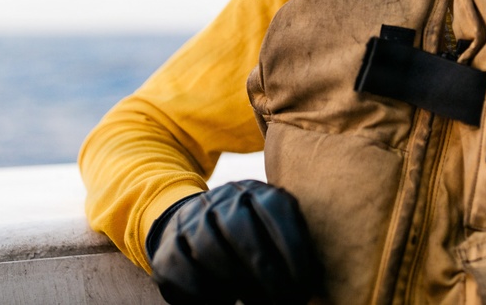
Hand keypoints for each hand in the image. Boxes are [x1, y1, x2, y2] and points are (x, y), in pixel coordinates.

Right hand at [146, 180, 323, 304]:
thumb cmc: (253, 236)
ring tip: (259, 304)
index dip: (293, 250)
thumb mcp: (275, 230)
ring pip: (211, 250)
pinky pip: (186, 272)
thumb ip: (294, 246)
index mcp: (256, 191)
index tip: (304, 284)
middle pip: (243, 231)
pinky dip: (207, 293)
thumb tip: (315, 276)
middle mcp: (223, 200)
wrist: (195, 224)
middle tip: (285, 301)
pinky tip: (226, 301)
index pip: (276, 210)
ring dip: (239, 284)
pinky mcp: (169, 248)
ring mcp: (193, 221)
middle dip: (267, 273)